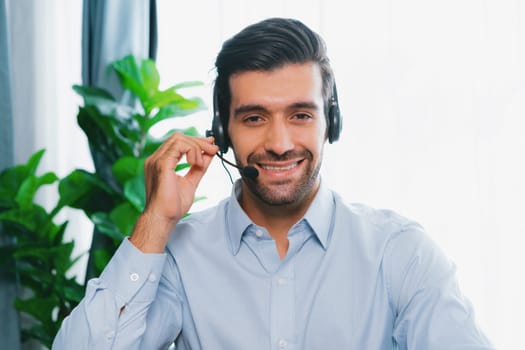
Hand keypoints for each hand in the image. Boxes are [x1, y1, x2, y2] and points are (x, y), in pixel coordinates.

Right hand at [130, 133, 217, 252]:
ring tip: (202, 162)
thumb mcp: (191, 182)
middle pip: (178, 137)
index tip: (211, 145)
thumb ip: (199, 168)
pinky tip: (195, 163)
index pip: (178, 142)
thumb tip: (209, 154)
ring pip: (179, 139)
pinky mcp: (161, 164)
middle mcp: (156, 159)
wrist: (163, 219)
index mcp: (161, 162)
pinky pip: (178, 146)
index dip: (196, 141)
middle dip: (198, 141)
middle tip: (213, 150)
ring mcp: (156, 160)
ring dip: (196, 147)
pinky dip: (191, 151)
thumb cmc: (172, 206)